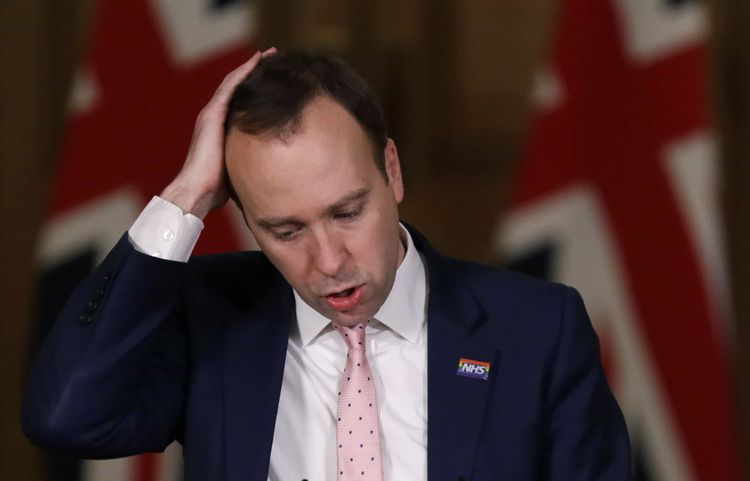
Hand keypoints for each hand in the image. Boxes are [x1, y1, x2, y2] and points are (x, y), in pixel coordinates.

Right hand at [161, 47, 276, 218]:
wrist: (197, 190)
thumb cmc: (217, 187)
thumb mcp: (238, 166)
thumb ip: (248, 159)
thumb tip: (269, 167)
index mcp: (219, 128)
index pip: (239, 101)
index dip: (253, 87)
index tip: (271, 77)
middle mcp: (214, 117)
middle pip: (236, 87)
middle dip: (254, 71)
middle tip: (273, 58)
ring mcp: (211, 114)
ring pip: (233, 82)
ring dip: (251, 66)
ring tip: (269, 54)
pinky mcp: (212, 116)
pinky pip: (230, 88)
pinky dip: (243, 73)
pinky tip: (256, 62)